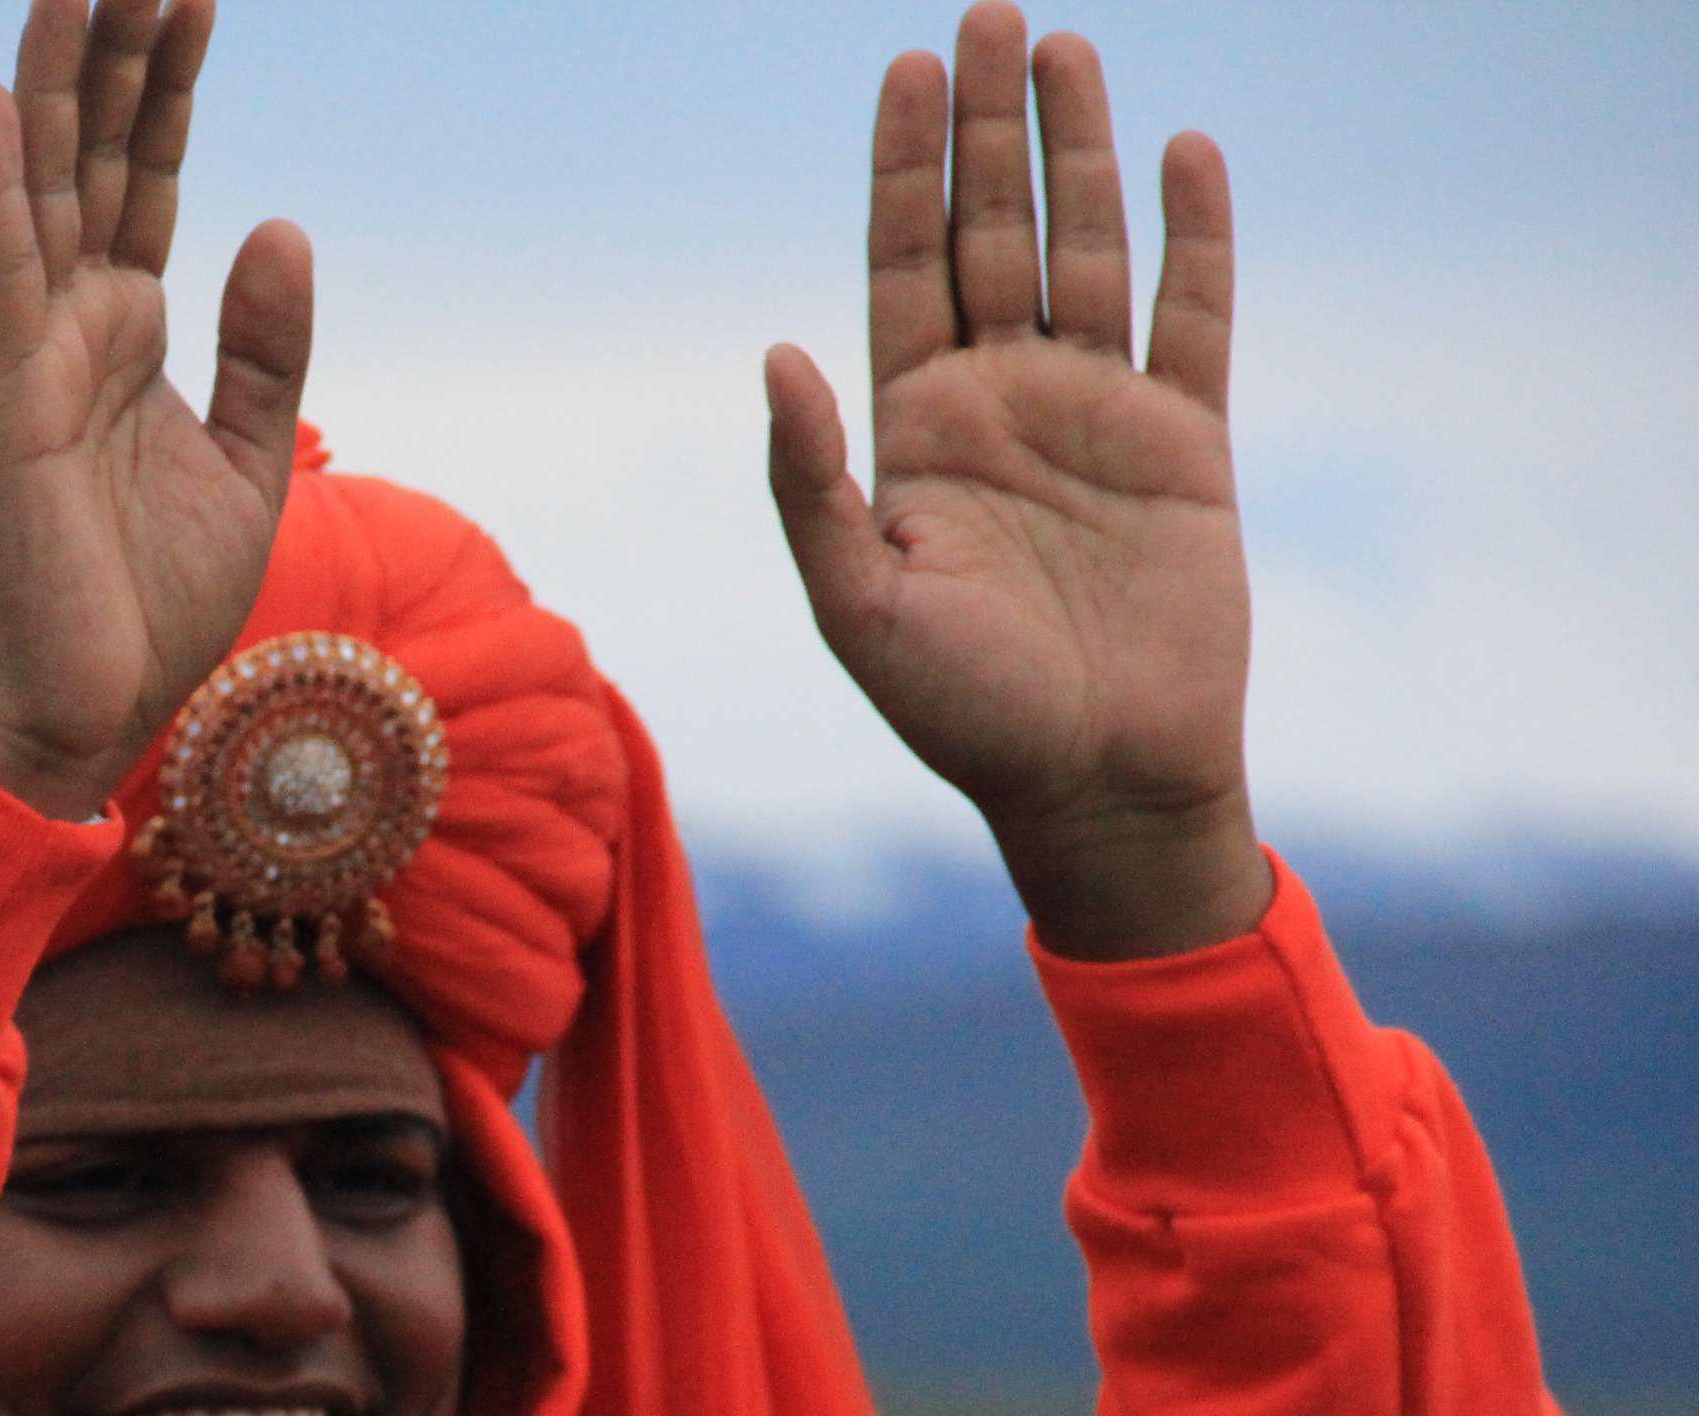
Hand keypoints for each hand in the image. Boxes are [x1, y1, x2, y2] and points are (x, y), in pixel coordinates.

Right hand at [0, 0, 314, 822]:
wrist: (84, 714)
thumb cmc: (149, 610)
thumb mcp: (248, 465)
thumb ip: (267, 350)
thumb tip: (279, 222)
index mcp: (129, 335)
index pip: (150, 179)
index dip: (172, 87)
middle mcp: (73, 324)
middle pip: (95, 155)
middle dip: (117, 52)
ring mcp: (31, 354)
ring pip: (40, 187)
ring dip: (51, 81)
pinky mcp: (5, 399)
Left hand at [766, 5, 1271, 957]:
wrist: (1096, 782)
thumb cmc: (961, 713)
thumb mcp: (857, 601)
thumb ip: (810, 481)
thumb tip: (776, 352)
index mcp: (914, 432)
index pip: (901, 266)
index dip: (902, 170)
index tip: (905, 71)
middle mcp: (1001, 404)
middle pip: (991, 233)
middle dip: (987, 130)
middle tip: (988, 16)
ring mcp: (1096, 416)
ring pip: (1088, 252)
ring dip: (1080, 153)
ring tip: (1067, 48)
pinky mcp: (1188, 444)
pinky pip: (1194, 318)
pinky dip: (1195, 237)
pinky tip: (1187, 151)